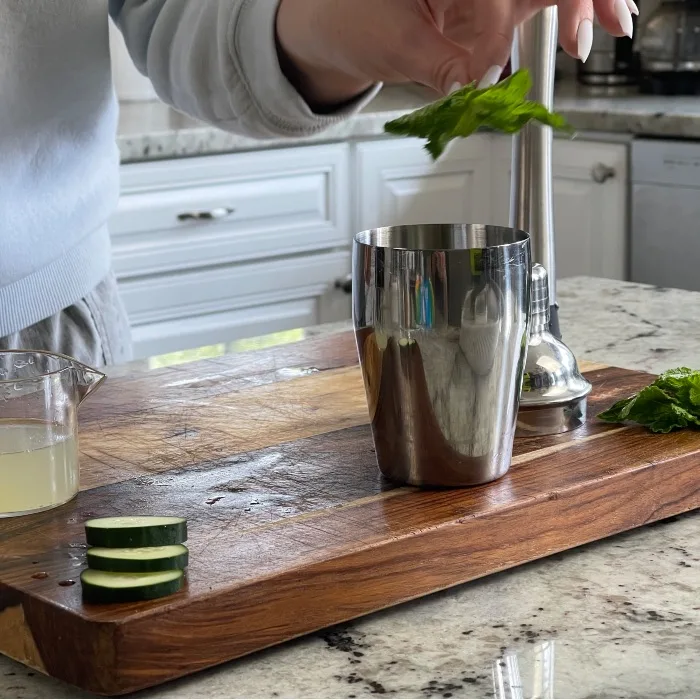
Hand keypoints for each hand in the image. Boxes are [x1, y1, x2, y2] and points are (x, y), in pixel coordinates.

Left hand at [276, 0, 637, 105]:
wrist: (330, 31)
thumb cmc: (347, 21)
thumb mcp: (395, 45)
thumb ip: (444, 65)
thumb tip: (483, 82)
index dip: (514, 14)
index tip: (510, 51)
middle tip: (611, 22)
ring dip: (582, 2)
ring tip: (605, 28)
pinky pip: (534, 0)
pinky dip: (566, 11)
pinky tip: (582, 27)